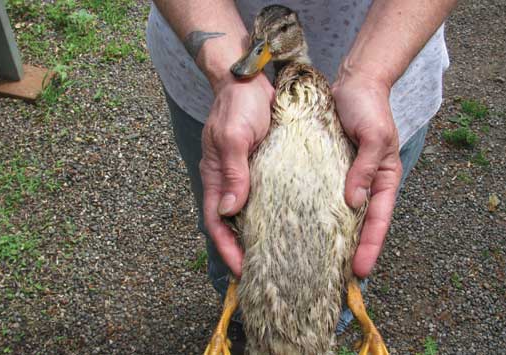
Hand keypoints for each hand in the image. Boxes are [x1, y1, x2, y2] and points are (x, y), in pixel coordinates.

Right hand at [200, 75, 273, 277]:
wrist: (251, 79)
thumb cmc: (238, 105)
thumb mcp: (234, 137)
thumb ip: (233, 172)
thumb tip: (228, 210)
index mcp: (216, 178)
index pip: (216, 223)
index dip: (226, 249)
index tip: (242, 272)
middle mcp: (229, 182)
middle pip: (231, 225)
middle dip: (243, 251)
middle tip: (263, 274)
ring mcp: (246, 176)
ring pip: (249, 215)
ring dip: (259, 236)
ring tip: (278, 258)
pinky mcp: (263, 168)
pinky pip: (266, 197)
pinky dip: (273, 215)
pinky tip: (289, 225)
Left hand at [332, 70, 401, 278]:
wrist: (353, 83)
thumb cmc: (368, 107)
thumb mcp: (374, 135)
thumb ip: (365, 168)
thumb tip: (353, 201)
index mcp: (385, 179)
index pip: (379, 219)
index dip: (371, 246)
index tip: (360, 270)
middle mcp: (367, 183)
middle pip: (362, 224)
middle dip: (354, 251)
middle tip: (338, 279)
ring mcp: (348, 178)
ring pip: (343, 215)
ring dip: (335, 238)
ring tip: (319, 263)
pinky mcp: (330, 170)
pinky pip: (324, 197)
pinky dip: (318, 215)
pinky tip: (305, 229)